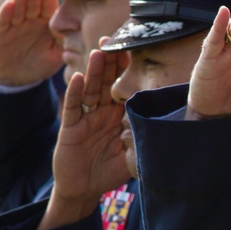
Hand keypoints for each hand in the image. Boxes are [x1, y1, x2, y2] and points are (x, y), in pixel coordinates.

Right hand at [0, 0, 62, 85]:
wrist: (17, 77)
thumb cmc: (41, 64)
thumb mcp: (55, 56)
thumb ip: (63, 43)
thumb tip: (75, 32)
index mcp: (46, 22)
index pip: (48, 6)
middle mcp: (30, 18)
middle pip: (33, 4)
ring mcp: (14, 23)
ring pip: (17, 8)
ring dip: (19, 0)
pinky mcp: (0, 30)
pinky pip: (3, 20)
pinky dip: (5, 12)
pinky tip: (8, 5)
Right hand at [38, 45, 130, 229]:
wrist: (83, 190)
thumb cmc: (108, 172)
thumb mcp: (131, 156)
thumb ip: (142, 140)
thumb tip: (160, 126)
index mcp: (116, 115)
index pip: (122, 87)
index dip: (126, 70)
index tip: (134, 50)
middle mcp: (101, 112)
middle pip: (105, 82)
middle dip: (109, 62)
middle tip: (113, 39)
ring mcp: (85, 118)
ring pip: (89, 89)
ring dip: (94, 71)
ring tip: (98, 52)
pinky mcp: (70, 127)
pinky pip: (73, 107)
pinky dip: (74, 92)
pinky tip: (77, 77)